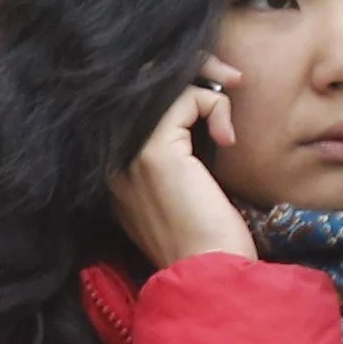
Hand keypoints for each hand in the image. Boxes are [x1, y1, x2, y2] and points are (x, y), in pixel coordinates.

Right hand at [110, 67, 256, 268]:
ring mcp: (126, 153)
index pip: (135, 103)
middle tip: (231, 81)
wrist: (209, 271)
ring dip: (207, 88)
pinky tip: (226, 140)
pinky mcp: (153, 152)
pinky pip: (186, 99)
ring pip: (162, 85)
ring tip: (228, 120)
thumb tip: (202, 107)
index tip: (216, 97)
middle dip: (192, 72)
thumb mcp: (185, 186)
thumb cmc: (206, 237)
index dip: (176, 86)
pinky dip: (214, 107)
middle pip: (141, 85)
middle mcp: (110, 156)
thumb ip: (178, 151)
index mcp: (114, 166)